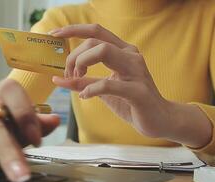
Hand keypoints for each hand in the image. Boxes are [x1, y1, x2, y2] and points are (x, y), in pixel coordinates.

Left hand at [51, 24, 170, 137]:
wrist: (160, 120)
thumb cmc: (131, 102)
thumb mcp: (103, 89)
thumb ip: (82, 81)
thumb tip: (57, 78)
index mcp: (123, 51)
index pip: (96, 31)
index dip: (73, 29)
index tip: (53, 34)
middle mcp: (131, 55)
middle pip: (94, 41)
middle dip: (74, 56)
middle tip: (69, 73)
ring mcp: (136, 71)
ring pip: (102, 51)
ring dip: (81, 63)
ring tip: (77, 78)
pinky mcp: (138, 91)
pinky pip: (108, 84)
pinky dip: (90, 89)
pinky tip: (85, 96)